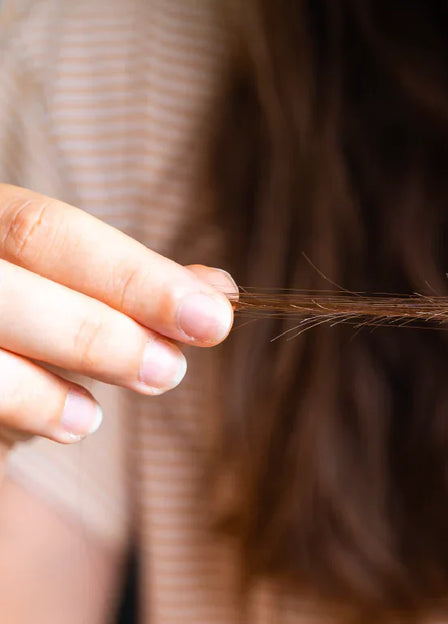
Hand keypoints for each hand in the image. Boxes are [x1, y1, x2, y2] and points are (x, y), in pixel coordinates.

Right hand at [0, 185, 234, 457]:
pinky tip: (62, 426)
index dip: (133, 275)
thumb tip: (218, 291)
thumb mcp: (62, 290)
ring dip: (36, 391)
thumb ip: (129, 288)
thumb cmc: (13, 316)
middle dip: (96, 333)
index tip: (213, 317)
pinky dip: (8, 415)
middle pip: (5, 287)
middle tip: (171, 372)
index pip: (46, 230)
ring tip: (94, 421)